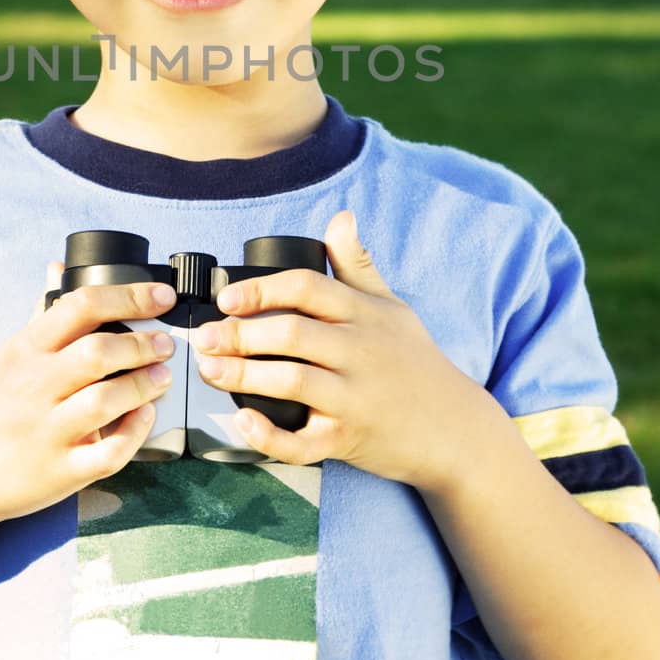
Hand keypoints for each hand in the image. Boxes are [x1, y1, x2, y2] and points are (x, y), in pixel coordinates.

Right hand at [0, 264, 177, 535]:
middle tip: (165, 343)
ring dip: (144, 385)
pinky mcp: (59, 473)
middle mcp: (34, 387)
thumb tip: (60, 269)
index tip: (161, 297)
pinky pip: (108, 453)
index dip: (129, 296)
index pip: (80, 307)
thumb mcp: (3, 357)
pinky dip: (134, 433)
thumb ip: (40, 316)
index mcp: (23, 351)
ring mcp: (46, 432)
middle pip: (99, 352)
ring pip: (108, 400)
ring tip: (162, 377)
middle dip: (143, 344)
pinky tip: (145, 417)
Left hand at [192, 210, 478, 488]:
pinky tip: (242, 421)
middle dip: (239, 334)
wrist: (455, 430)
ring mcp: (355, 398)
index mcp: (364, 314)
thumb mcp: (391, 307)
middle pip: (291, 334)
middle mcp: (360, 352)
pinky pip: (303, 441)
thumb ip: (358, 264)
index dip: (262, 289)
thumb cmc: (414, 362)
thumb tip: (340, 217)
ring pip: (291, 382)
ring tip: (210, 370)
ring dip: (242, 375)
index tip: (226, 298)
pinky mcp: (349, 440)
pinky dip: (268, 434)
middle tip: (203, 338)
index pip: (308, 288)